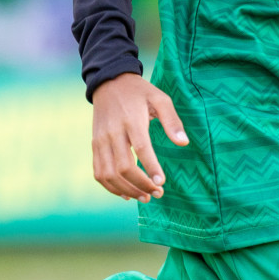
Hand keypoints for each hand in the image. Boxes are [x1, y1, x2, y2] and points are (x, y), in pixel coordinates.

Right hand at [90, 73, 188, 202]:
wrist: (109, 82)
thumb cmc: (139, 92)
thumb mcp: (160, 98)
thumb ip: (172, 121)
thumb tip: (184, 143)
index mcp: (132, 120)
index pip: (141, 148)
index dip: (151, 168)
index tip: (162, 183)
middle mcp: (113, 132)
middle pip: (123, 167)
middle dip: (141, 185)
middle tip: (157, 193)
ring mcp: (100, 141)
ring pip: (109, 174)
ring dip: (127, 190)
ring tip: (144, 197)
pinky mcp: (94, 146)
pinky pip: (99, 172)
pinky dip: (111, 187)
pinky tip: (126, 194)